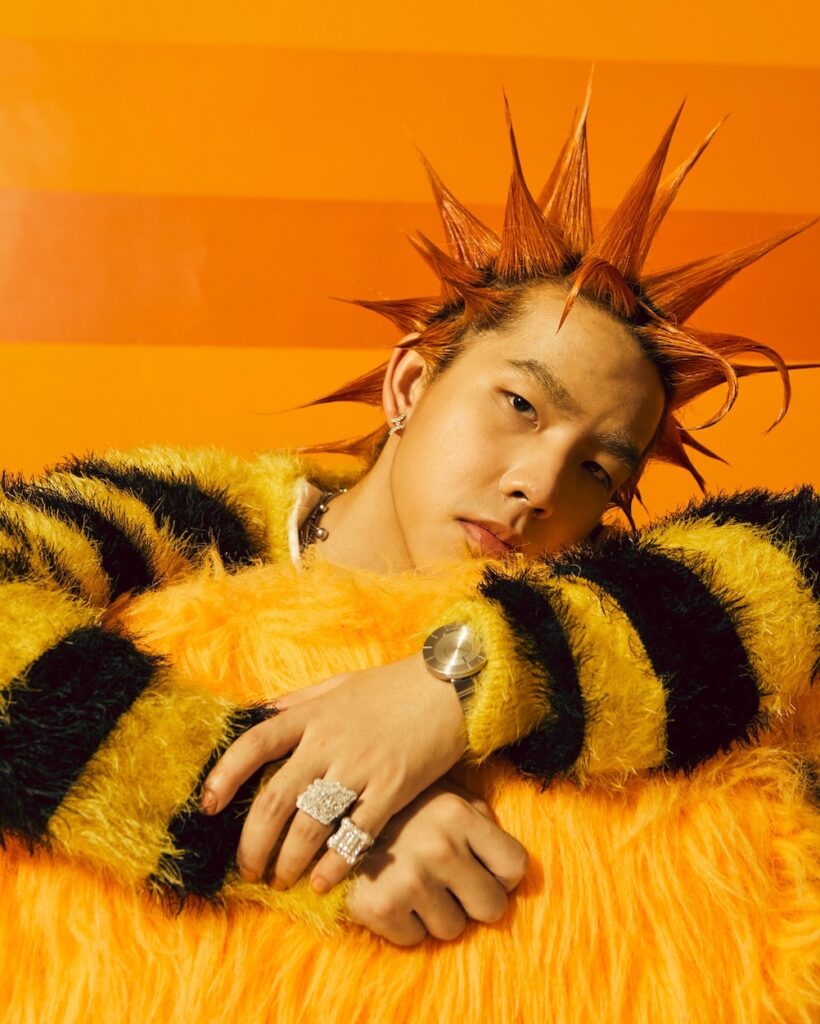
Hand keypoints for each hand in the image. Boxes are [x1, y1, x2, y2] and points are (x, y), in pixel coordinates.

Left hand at [198, 653, 468, 892]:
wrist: (449, 686)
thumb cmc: (391, 687)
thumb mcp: (337, 684)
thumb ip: (297, 702)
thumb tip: (258, 715)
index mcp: (310, 714)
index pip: (253, 744)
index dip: (224, 776)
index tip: (207, 807)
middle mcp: (328, 741)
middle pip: (275, 799)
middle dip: (254, 842)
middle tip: (248, 869)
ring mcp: (360, 766)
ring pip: (310, 825)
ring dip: (289, 860)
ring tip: (282, 880)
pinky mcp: (392, 788)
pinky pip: (355, 835)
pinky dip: (334, 864)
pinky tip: (322, 882)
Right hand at [347, 777, 528, 945]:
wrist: (327, 813)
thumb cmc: (400, 806)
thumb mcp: (445, 795)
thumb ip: (479, 820)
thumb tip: (509, 865)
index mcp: (459, 813)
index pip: (515, 867)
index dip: (501, 873)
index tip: (482, 868)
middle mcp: (439, 846)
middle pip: (491, 907)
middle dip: (473, 900)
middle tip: (448, 883)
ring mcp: (409, 878)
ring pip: (453, 929)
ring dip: (436, 913)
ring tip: (413, 882)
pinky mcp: (380, 906)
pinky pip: (415, 940)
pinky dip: (405, 925)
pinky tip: (391, 892)